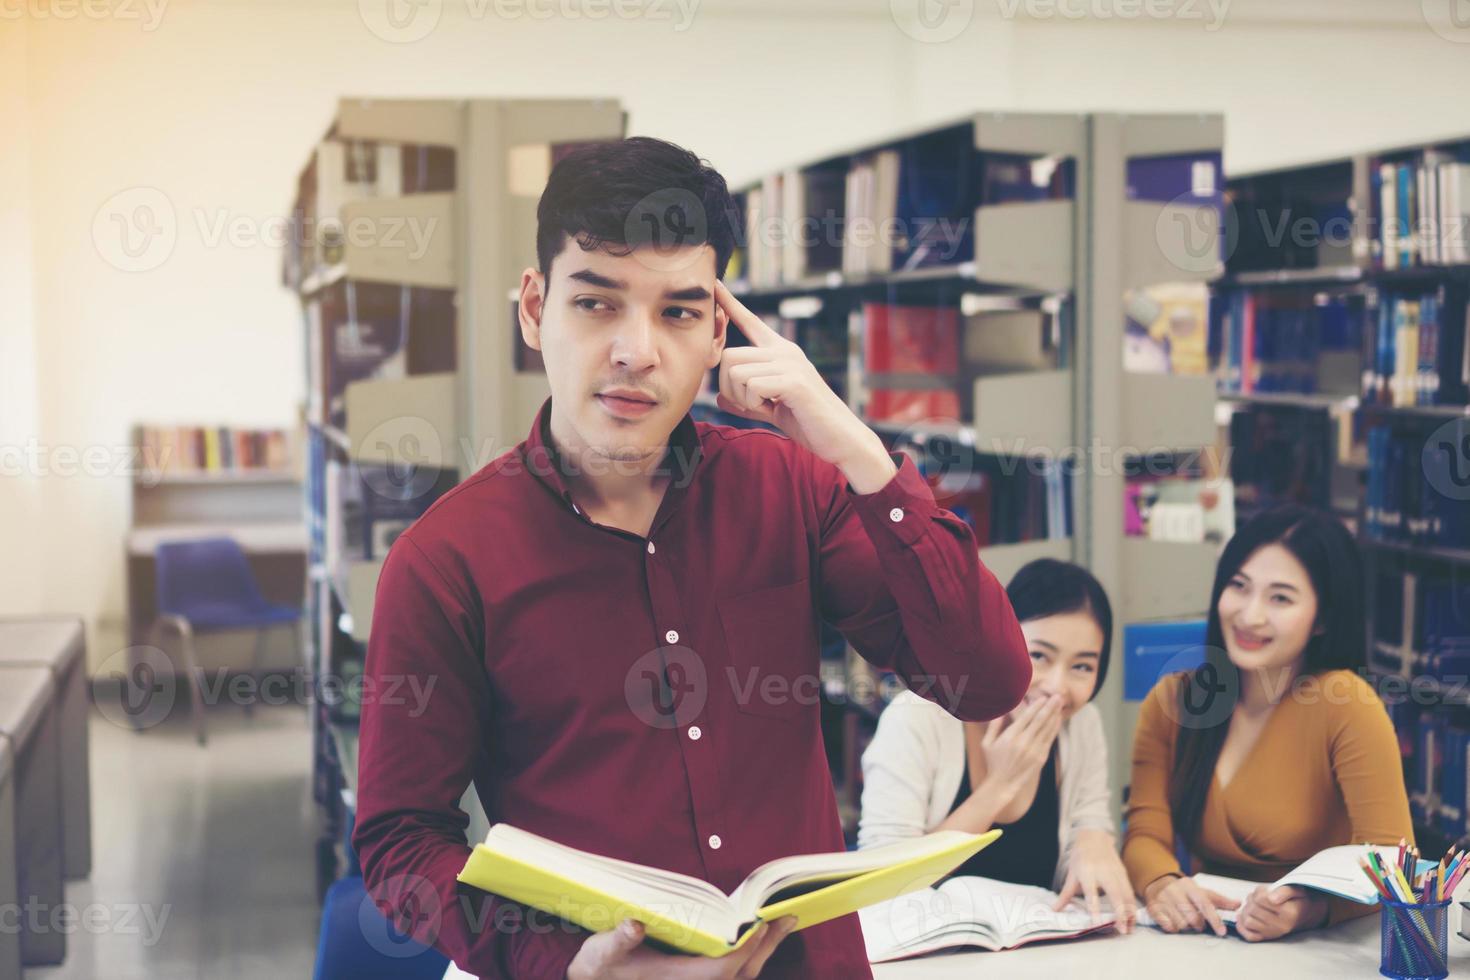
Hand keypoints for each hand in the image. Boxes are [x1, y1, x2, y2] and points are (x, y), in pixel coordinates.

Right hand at [566, 916, 796, 979]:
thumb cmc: (599, 968)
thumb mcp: (602, 952)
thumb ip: (618, 939)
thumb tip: (633, 924)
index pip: (721, 970)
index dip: (743, 949)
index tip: (758, 924)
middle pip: (741, 973)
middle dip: (766, 947)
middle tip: (787, 917)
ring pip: (741, 975)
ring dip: (762, 950)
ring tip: (781, 922)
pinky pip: (733, 972)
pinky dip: (749, 955)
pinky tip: (756, 934)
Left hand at [713, 282, 892, 489]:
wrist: (840, 439)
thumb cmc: (809, 423)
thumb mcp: (771, 409)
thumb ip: (746, 401)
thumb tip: (720, 398)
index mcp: (780, 352)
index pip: (750, 322)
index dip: (730, 304)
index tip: (715, 284)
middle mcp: (784, 351)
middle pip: (730, 356)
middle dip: (731, 388)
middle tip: (755, 404)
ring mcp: (790, 363)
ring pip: (736, 372)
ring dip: (744, 399)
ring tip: (769, 407)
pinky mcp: (793, 380)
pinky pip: (751, 386)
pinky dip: (755, 405)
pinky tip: (775, 409)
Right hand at [975, 694, 1063, 800]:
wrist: (1003, 784)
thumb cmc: (993, 762)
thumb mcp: (986, 743)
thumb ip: (993, 726)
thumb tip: (1001, 712)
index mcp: (1010, 737)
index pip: (1026, 718)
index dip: (1036, 706)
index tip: (1042, 697)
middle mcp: (1024, 743)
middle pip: (1040, 721)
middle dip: (1049, 707)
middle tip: (1057, 696)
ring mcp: (1034, 751)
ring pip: (1047, 729)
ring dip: (1054, 715)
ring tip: (1060, 704)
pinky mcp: (1041, 758)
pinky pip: (1049, 739)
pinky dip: (1054, 728)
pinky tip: (1057, 720)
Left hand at [1053, 830, 1137, 933]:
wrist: (1094, 837)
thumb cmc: (1080, 857)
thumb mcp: (1072, 874)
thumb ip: (1066, 894)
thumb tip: (1055, 910)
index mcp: (1087, 872)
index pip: (1091, 893)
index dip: (1094, 908)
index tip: (1097, 923)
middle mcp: (1103, 872)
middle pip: (1115, 894)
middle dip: (1121, 913)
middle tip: (1123, 930)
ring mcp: (1116, 872)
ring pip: (1126, 894)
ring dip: (1130, 912)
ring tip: (1130, 928)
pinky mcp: (1124, 873)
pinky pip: (1130, 891)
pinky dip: (1132, 905)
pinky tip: (1133, 917)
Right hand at [1143, 875, 1239, 936]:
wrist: (1159, 882)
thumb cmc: (1185, 890)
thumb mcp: (1202, 891)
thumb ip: (1220, 900)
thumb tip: (1238, 904)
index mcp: (1190, 886)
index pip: (1205, 904)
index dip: (1214, 919)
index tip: (1221, 932)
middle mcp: (1176, 891)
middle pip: (1192, 917)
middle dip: (1198, 925)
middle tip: (1199, 924)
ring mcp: (1163, 899)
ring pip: (1180, 923)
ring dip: (1186, 927)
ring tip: (1186, 922)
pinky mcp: (1154, 907)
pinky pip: (1167, 925)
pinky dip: (1173, 928)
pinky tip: (1174, 922)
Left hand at [1234, 885, 1326, 942]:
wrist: (1305, 914)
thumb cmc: (1297, 899)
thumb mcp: (1295, 890)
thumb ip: (1284, 891)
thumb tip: (1272, 898)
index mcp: (1289, 913)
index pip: (1261, 899)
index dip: (1259, 891)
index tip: (1265, 890)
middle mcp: (1282, 926)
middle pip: (1253, 909)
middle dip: (1251, 899)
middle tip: (1257, 897)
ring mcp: (1273, 933)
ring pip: (1248, 921)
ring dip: (1246, 910)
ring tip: (1253, 905)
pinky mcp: (1267, 938)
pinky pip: (1249, 936)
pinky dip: (1242, 927)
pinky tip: (1243, 917)